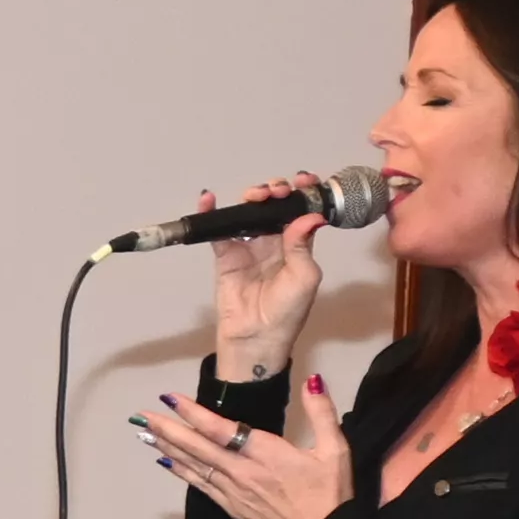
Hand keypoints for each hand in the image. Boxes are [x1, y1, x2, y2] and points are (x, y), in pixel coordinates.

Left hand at [143, 363, 348, 518]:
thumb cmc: (330, 495)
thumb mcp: (335, 450)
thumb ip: (321, 413)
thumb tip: (311, 381)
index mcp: (267, 453)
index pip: (221, 429)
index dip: (193, 413)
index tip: (171, 398)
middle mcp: (242, 472)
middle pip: (198, 447)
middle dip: (168, 429)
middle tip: (142, 414)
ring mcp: (233, 491)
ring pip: (194, 465)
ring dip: (168, 447)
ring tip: (144, 433)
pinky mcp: (230, 507)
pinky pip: (200, 486)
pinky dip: (181, 472)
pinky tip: (165, 461)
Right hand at [206, 170, 330, 383]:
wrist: (256, 337)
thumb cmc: (287, 311)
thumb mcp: (305, 278)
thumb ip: (303, 245)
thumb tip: (308, 215)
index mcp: (299, 244)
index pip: (302, 210)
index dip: (304, 192)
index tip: (303, 181)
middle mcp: (275, 240)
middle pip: (275, 206)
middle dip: (276, 191)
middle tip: (276, 193)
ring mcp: (249, 246)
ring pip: (249, 212)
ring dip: (252, 197)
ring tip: (255, 196)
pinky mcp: (225, 255)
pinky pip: (218, 230)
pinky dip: (212, 212)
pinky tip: (209, 200)